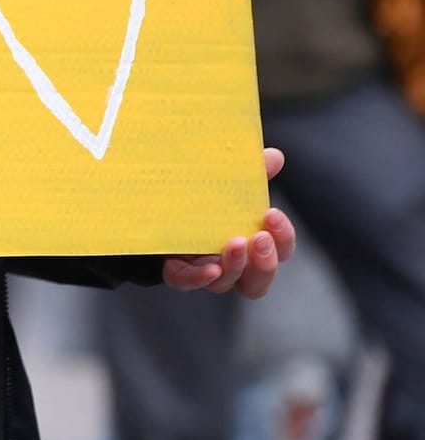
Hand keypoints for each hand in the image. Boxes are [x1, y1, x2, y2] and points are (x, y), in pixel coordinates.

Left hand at [162, 147, 297, 298]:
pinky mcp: (176, 271)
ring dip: (236, 266)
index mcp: (252, 242)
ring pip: (227, 282)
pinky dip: (200, 278)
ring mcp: (204, 269)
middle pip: (260, 278)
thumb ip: (250, 173)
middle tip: (259, 238)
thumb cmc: (203, 196)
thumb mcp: (227, 181)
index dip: (283, 237)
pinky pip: (187, 281)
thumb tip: (273, 157)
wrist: (156, 204)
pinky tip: (209, 269)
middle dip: (266, 260)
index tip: (271, 214)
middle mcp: (232, 262)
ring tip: (235, 244)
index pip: (281, 249)